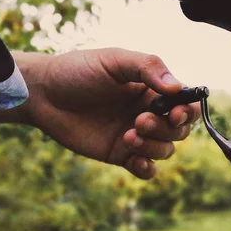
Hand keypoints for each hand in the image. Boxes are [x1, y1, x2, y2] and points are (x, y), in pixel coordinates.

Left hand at [15, 48, 200, 178]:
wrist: (43, 95)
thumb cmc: (78, 71)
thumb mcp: (114, 60)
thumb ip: (148, 68)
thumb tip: (177, 87)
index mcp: (153, 90)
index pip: (185, 104)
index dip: (187, 111)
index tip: (175, 112)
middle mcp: (149, 113)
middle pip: (179, 130)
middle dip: (166, 129)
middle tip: (139, 120)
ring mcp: (136, 135)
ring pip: (165, 150)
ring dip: (153, 147)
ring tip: (128, 136)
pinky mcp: (120, 154)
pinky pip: (146, 169)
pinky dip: (146, 168)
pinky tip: (133, 159)